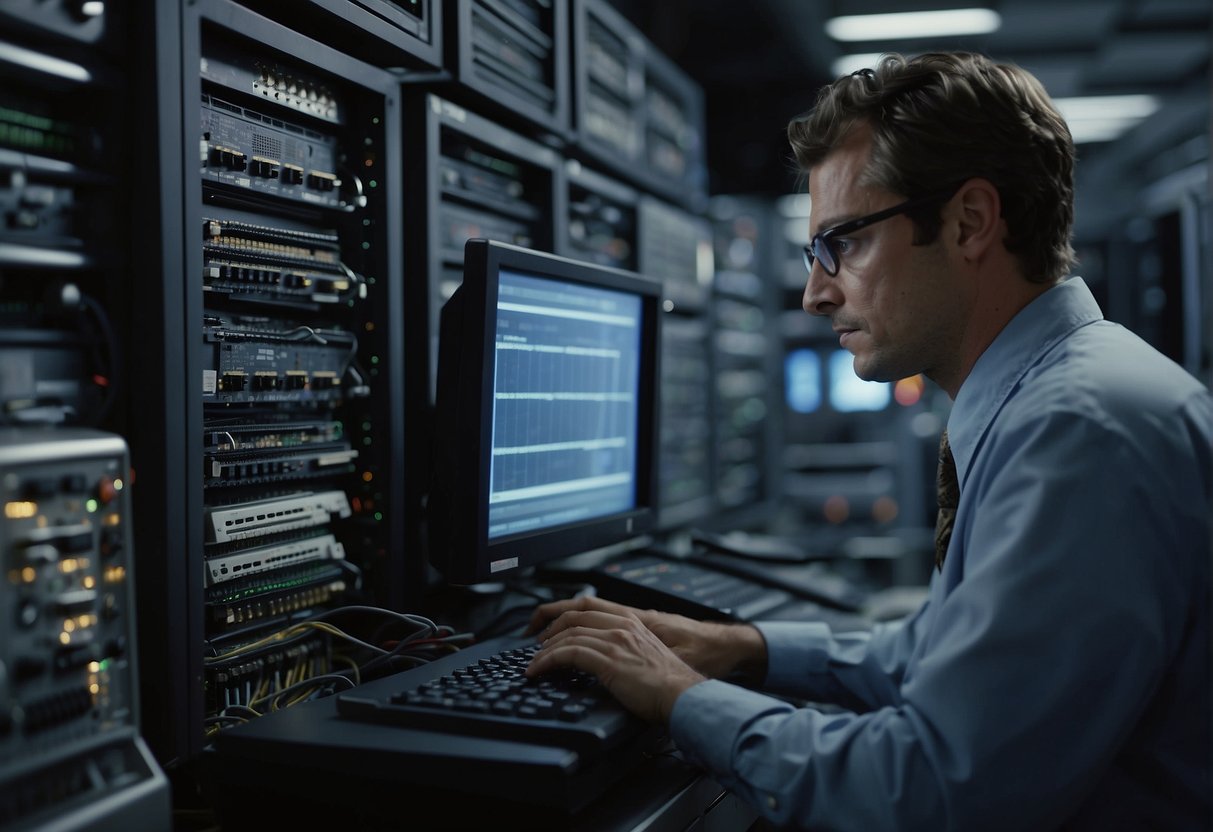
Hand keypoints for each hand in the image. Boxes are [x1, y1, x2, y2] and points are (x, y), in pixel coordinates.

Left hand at [525, 604, 704, 723]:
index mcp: (631, 622)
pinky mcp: (609, 660)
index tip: (550, 629)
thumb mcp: (646, 655)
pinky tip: (539, 670)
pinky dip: (548, 661)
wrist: (684, 696)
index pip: (587, 609)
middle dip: (549, 628)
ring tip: (534, 662)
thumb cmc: (671, 684)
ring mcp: (615, 642)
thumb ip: (627, 649)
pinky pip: (568, 654)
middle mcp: (622, 627)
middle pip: (574, 617)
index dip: (563, 617)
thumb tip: (606, 660)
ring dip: (545, 650)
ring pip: (568, 636)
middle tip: (536, 644)